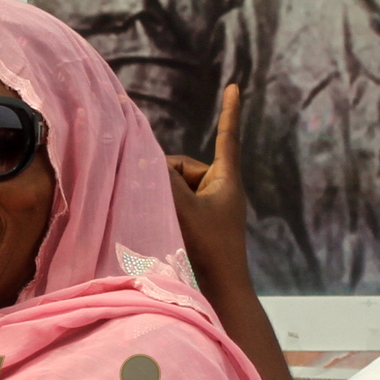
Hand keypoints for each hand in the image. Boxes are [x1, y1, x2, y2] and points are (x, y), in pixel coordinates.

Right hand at [166, 82, 251, 287]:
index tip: (236, 86)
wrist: (221, 293)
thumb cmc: (209, 250)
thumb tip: (144, 158)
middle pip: (183, 166)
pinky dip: (163, 211)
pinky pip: (175, 206)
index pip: (228, 136)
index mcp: (226, 180)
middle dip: (165, 179)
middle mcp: (219, 191)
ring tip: (164, 223)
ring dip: (162, 199)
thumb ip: (161, 179)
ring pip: (174, 187)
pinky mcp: (200, 227)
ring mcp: (209, 210)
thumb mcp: (183, 208)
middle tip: (162, 204)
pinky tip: (157, 227)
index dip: (229, 110)